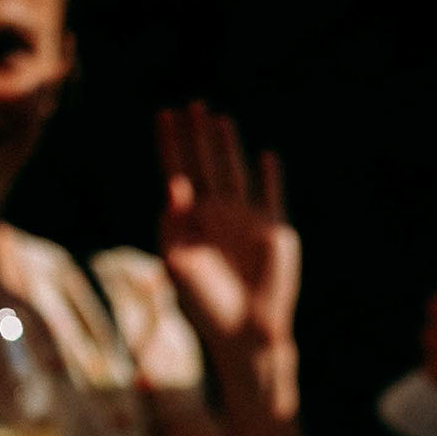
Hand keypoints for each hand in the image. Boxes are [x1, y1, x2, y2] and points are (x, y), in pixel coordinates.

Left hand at [157, 101, 299, 352]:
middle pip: (206, 164)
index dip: (171, 144)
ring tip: (220, 120)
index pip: (178, 171)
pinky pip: (271, 195)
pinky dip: (270, 176)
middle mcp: (217, 213)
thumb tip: (173, 189)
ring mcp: (245, 219)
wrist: (243, 330)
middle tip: (192, 105)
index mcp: (190, 220)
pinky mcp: (273, 230)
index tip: (163, 114)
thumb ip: (173, 229)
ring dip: (228, 147)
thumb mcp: (178, 266)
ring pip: (236, 172)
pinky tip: (266, 157)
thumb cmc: (204, 306)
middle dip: (199, 136)